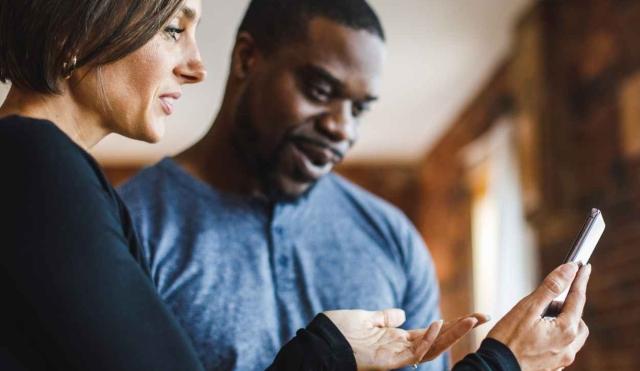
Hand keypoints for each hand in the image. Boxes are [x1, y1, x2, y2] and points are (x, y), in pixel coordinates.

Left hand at [324, 309, 488, 370]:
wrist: (319, 341)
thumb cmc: (339, 331)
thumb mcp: (365, 318)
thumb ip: (385, 317)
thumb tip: (404, 313)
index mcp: (397, 337)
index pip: (431, 331)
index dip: (451, 323)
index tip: (473, 314)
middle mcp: (401, 348)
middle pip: (439, 339)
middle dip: (462, 329)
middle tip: (484, 316)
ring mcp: (396, 355)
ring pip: (433, 347)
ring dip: (453, 333)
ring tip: (472, 319)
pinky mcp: (390, 361)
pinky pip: (415, 352)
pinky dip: (429, 339)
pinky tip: (439, 323)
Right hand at [488, 263, 590, 370]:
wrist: (495, 367)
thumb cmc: (507, 339)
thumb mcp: (528, 308)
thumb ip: (551, 287)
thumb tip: (569, 269)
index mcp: (565, 330)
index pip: (577, 299)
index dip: (580, 280)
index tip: (583, 266)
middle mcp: (568, 347)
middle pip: (577, 318)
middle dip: (566, 307)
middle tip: (545, 303)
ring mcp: (562, 360)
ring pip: (572, 335)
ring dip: (562, 323)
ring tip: (538, 320)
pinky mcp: (552, 367)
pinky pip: (562, 348)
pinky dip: (555, 337)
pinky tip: (537, 335)